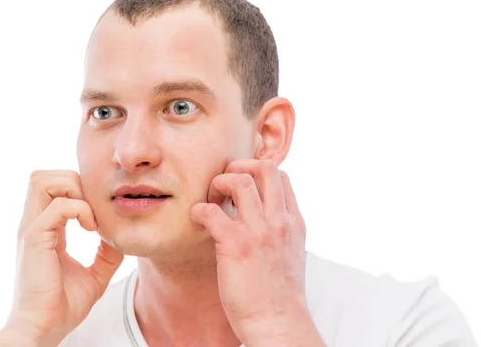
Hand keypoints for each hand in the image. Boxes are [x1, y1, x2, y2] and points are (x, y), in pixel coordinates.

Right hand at [0, 170, 123, 345]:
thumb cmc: (63, 306)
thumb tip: (122, 236)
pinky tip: (90, 228)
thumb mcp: (95, 275)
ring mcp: (31, 229)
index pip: (54, 188)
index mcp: (44, 229)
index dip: (78, 189)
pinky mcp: (34, 238)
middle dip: (73, 180)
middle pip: (43, 175)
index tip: (99, 212)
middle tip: (93, 207)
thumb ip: (106, 253)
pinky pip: (57, 206)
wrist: (45, 329)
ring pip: (42, 180)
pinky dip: (79, 209)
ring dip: (72, 188)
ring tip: (89, 215)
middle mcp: (33, 224)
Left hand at [190, 160, 321, 345]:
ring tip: (211, 199)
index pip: (281, 176)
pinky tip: (198, 220)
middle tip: (224, 184)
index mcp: (293, 223)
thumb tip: (261, 217)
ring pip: (240, 179)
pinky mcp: (237, 245)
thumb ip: (280, 231)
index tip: (241, 187)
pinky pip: (211, 211)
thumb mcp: (291, 254)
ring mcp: (260, 231)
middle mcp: (279, 221)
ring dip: (219, 183)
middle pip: (264, 167)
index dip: (257, 173)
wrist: (278, 324)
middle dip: (239, 166)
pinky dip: (199, 210)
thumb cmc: (279, 295)